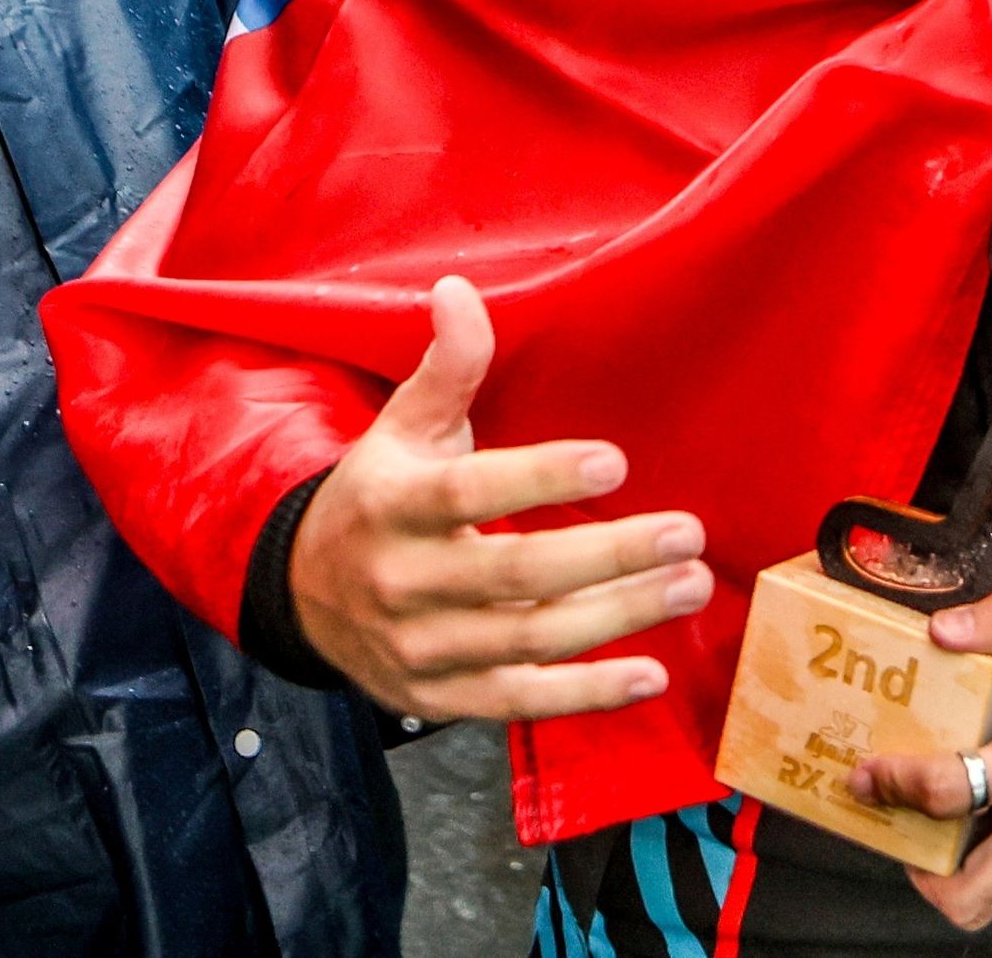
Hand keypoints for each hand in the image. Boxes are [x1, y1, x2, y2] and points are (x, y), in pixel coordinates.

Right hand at [290, 276, 712, 720]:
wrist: (301, 597)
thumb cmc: (377, 498)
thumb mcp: (402, 427)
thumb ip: (445, 366)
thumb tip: (459, 290)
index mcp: (394, 505)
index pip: (471, 492)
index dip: (541, 478)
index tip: (616, 461)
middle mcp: (404, 582)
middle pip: (514, 574)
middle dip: (608, 557)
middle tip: (686, 533)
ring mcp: (423, 648)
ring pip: (529, 638)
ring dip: (618, 616)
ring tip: (690, 584)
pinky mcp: (443, 698)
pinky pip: (521, 701)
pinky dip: (586, 696)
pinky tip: (649, 674)